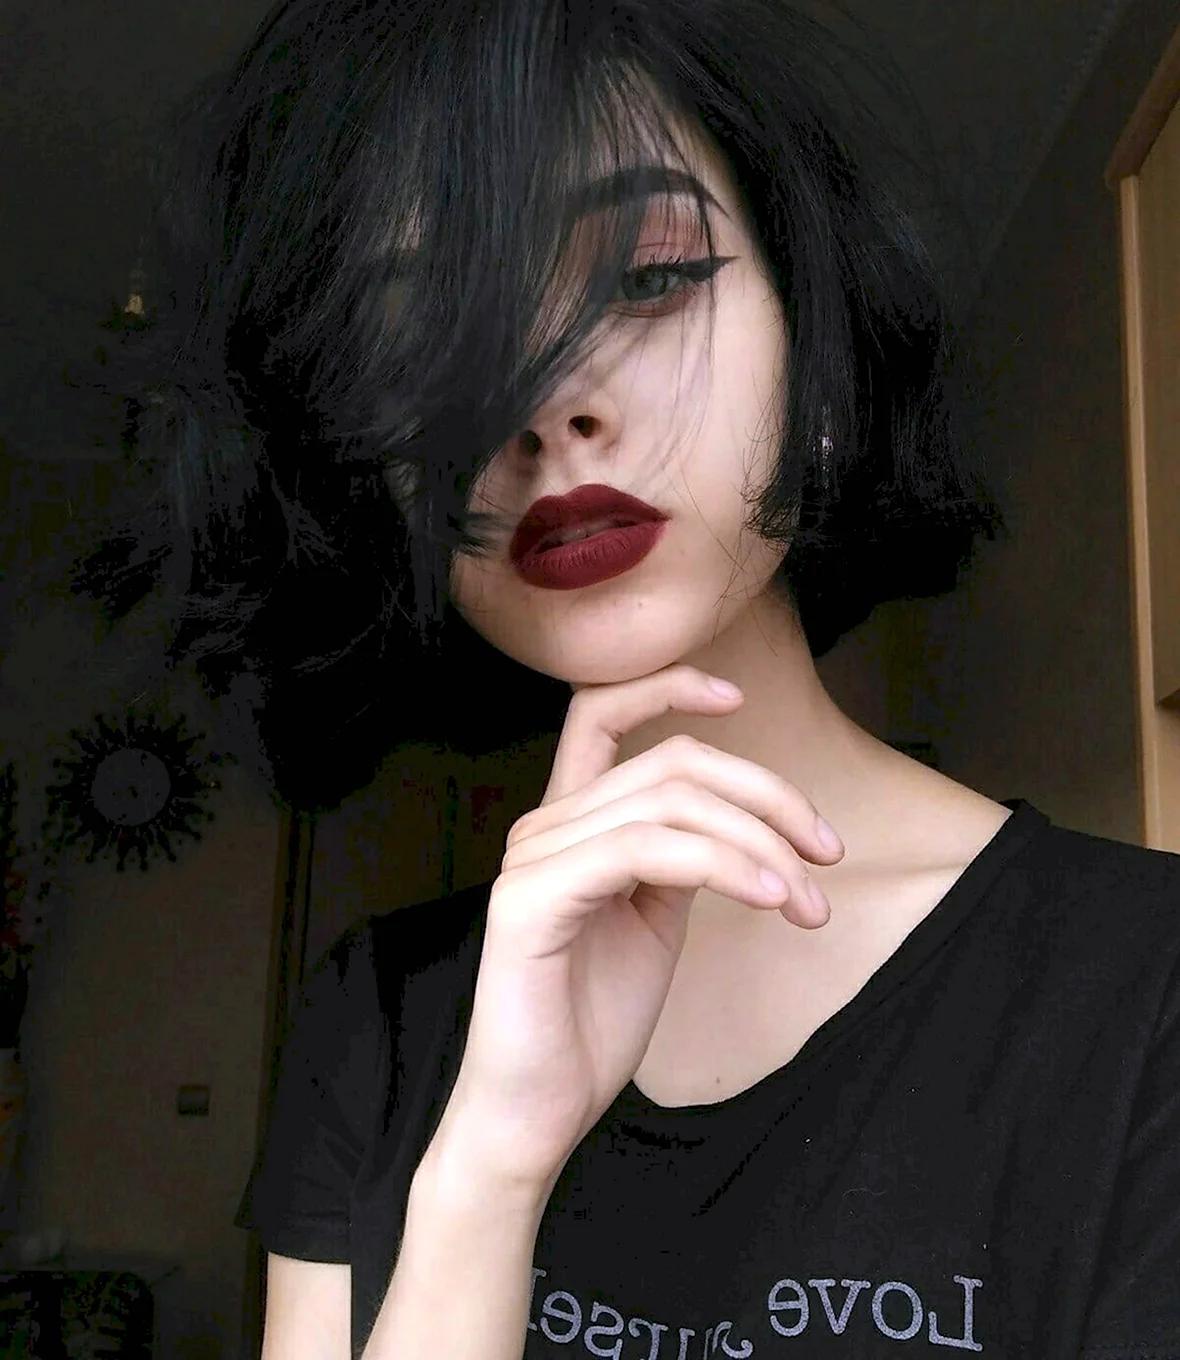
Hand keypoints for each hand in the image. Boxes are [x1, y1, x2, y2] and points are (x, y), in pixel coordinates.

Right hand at [430, 663, 844, 1189]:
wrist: (538, 1112)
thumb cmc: (593, 1020)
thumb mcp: (652, 919)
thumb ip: (678, 858)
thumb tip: (738, 825)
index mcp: (568, 823)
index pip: (599, 712)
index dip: (667, 685)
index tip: (739, 697)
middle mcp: (543, 826)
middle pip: (673, 763)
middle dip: (768, 796)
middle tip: (828, 853)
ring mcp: (532, 857)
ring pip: (670, 802)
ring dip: (761, 841)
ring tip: (807, 900)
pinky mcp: (531, 898)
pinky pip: (645, 850)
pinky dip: (723, 864)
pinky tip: (770, 896)